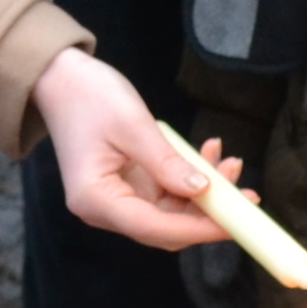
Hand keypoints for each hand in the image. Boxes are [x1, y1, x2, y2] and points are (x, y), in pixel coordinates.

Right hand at [34, 53, 239, 248]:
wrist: (60, 78)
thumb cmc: (88, 95)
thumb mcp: (133, 125)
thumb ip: (167, 162)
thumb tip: (204, 191)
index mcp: (95, 200)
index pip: (154, 228)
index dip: (198, 229)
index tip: (236, 222)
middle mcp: (104, 209)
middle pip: (166, 228)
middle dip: (208, 213)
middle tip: (246, 193)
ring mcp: (116, 199)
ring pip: (171, 212)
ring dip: (205, 193)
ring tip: (231, 161)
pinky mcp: (128, 186)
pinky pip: (167, 193)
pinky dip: (192, 178)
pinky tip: (211, 155)